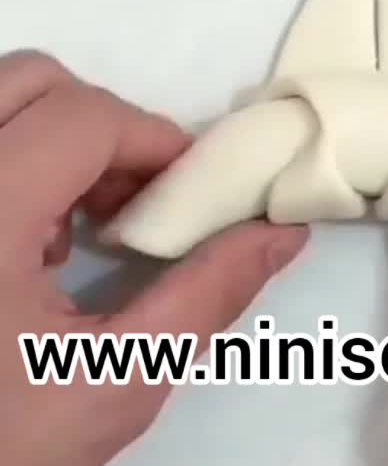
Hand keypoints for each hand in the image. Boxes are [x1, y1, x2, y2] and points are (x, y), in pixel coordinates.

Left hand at [0, 51, 307, 465]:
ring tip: (81, 230)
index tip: (191, 198)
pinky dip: (14, 162)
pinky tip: (27, 248)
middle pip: (33, 81)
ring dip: (55, 139)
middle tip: (138, 204)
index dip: (155, 141)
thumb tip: (282, 232)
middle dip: (103, 125)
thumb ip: (205, 296)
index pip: (84, 117)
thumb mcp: (115, 384)